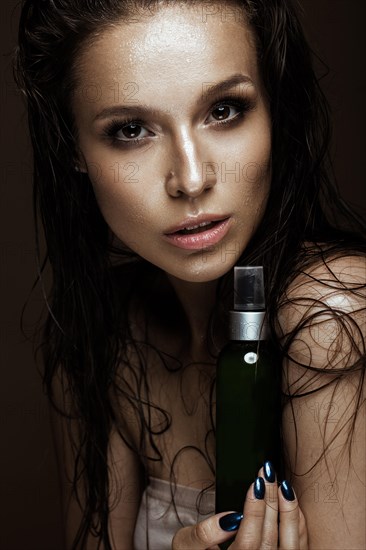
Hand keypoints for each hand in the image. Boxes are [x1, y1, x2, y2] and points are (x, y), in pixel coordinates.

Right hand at [171, 463, 307, 549]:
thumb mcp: (186, 544)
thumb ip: (203, 533)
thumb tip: (228, 518)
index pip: (248, 542)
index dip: (255, 512)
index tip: (256, 483)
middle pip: (269, 538)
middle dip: (271, 501)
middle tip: (268, 473)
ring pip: (289, 544)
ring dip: (288, 511)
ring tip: (282, 484)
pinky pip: (297, 547)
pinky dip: (296, 523)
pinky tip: (289, 501)